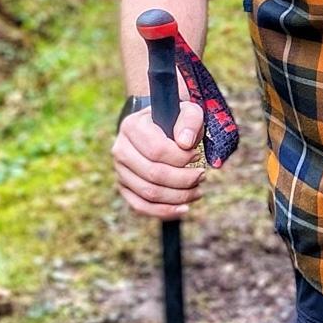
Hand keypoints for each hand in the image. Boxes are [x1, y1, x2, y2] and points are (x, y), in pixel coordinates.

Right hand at [111, 98, 208, 218]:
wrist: (159, 127)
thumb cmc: (176, 120)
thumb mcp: (188, 111)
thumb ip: (190, 121)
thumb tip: (185, 143)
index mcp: (132, 126)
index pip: (157, 150)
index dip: (181, 158)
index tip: (197, 156)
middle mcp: (120, 149)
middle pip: (153, 174)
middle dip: (184, 179)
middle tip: (202, 175)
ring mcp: (120, 170)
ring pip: (149, 193)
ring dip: (178, 197)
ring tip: (197, 190)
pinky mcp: (124, 187)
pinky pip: (141, 206)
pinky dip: (163, 211)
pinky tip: (183, 209)